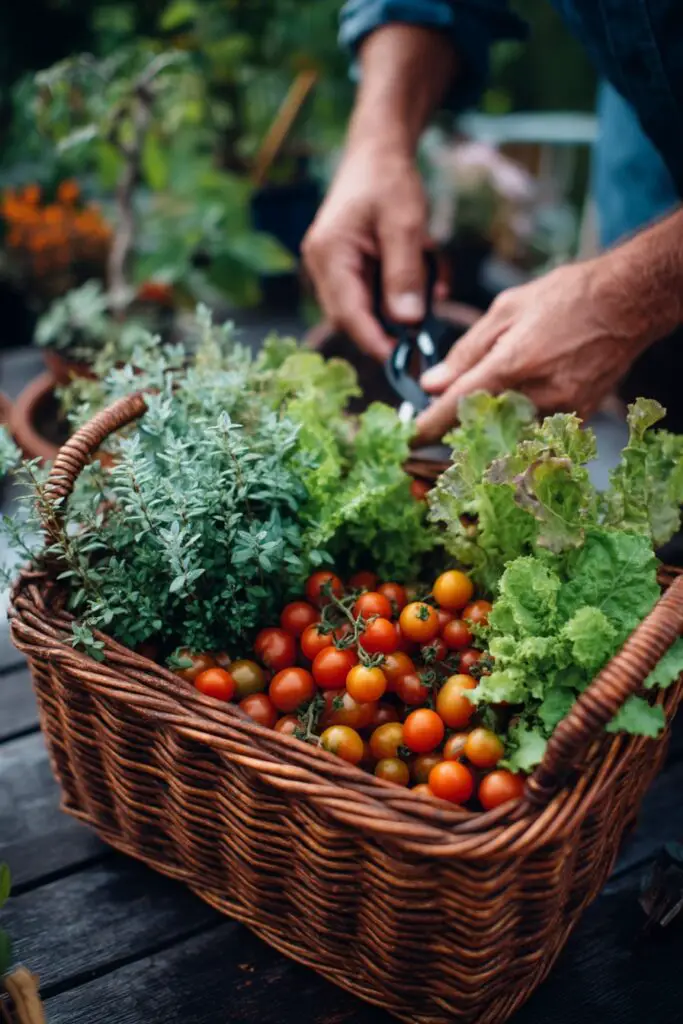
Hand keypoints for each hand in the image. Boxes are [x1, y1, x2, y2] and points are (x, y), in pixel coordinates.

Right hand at [303, 142, 428, 360]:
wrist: (379, 151)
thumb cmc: (388, 179)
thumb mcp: (405, 225)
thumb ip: (404, 274)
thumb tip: (407, 323)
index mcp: (329, 255)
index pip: (349, 315)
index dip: (376, 342)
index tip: (404, 361)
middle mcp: (323, 266)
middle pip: (357, 317)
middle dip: (394, 323)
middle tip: (431, 323)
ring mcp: (334, 268)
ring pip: (371, 307)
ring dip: (405, 301)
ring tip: (432, 269)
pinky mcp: (350, 268)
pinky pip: (378, 293)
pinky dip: (405, 287)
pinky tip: (428, 264)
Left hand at [415, 257, 650, 442]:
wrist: (628, 302)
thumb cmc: (568, 297)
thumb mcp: (506, 309)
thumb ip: (465, 352)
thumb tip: (431, 383)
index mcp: (511, 365)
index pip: (455, 408)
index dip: (427, 428)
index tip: (409, 438)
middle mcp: (535, 395)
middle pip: (478, 433)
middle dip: (452, 439)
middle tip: (436, 437)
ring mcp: (559, 412)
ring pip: (506, 440)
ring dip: (484, 440)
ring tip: (472, 431)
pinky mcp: (576, 420)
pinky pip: (535, 437)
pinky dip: (516, 436)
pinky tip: (509, 423)